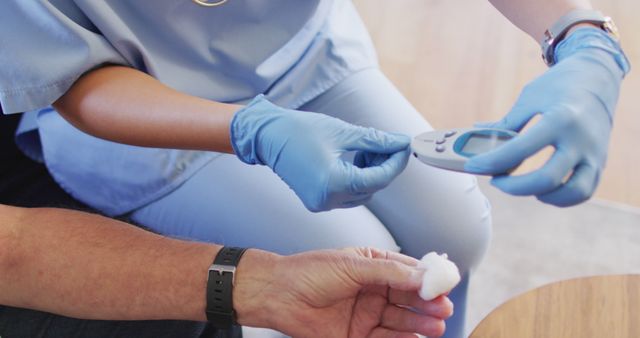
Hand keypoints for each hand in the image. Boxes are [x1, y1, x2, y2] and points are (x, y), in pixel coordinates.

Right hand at [230, 95, 410, 211]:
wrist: (266, 137)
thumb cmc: (298, 131)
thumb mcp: (342, 132)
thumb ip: (375, 140)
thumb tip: (399, 142)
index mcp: (333, 183)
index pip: (378, 178)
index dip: (396, 162)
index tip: (405, 146)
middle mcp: (326, 199)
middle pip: (372, 187)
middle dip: (384, 166)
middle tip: (389, 144)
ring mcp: (320, 203)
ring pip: (361, 193)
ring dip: (371, 173)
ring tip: (368, 150)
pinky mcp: (317, 201)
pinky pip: (347, 195)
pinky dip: (357, 179)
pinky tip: (355, 159)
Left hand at [235, 248, 452, 337]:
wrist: (278, 295)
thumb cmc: (309, 272)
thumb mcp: (352, 265)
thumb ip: (388, 272)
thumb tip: (421, 276)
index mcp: (373, 266)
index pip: (408, 272)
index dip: (428, 279)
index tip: (446, 284)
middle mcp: (373, 290)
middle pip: (409, 299)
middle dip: (428, 304)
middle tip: (443, 308)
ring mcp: (367, 314)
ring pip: (401, 320)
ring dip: (420, 323)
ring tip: (436, 325)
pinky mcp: (358, 335)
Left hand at [465, 28, 629, 206]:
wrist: (598, 77)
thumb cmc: (558, 85)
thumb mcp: (529, 98)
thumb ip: (506, 124)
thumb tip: (476, 133)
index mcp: (560, 119)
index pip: (519, 150)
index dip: (490, 162)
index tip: (472, 165)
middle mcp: (580, 139)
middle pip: (546, 180)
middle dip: (513, 187)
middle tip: (495, 180)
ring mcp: (594, 154)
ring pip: (571, 193)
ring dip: (540, 195)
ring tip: (521, 186)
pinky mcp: (601, 163)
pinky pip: (582, 192)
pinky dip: (559, 197)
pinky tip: (540, 189)